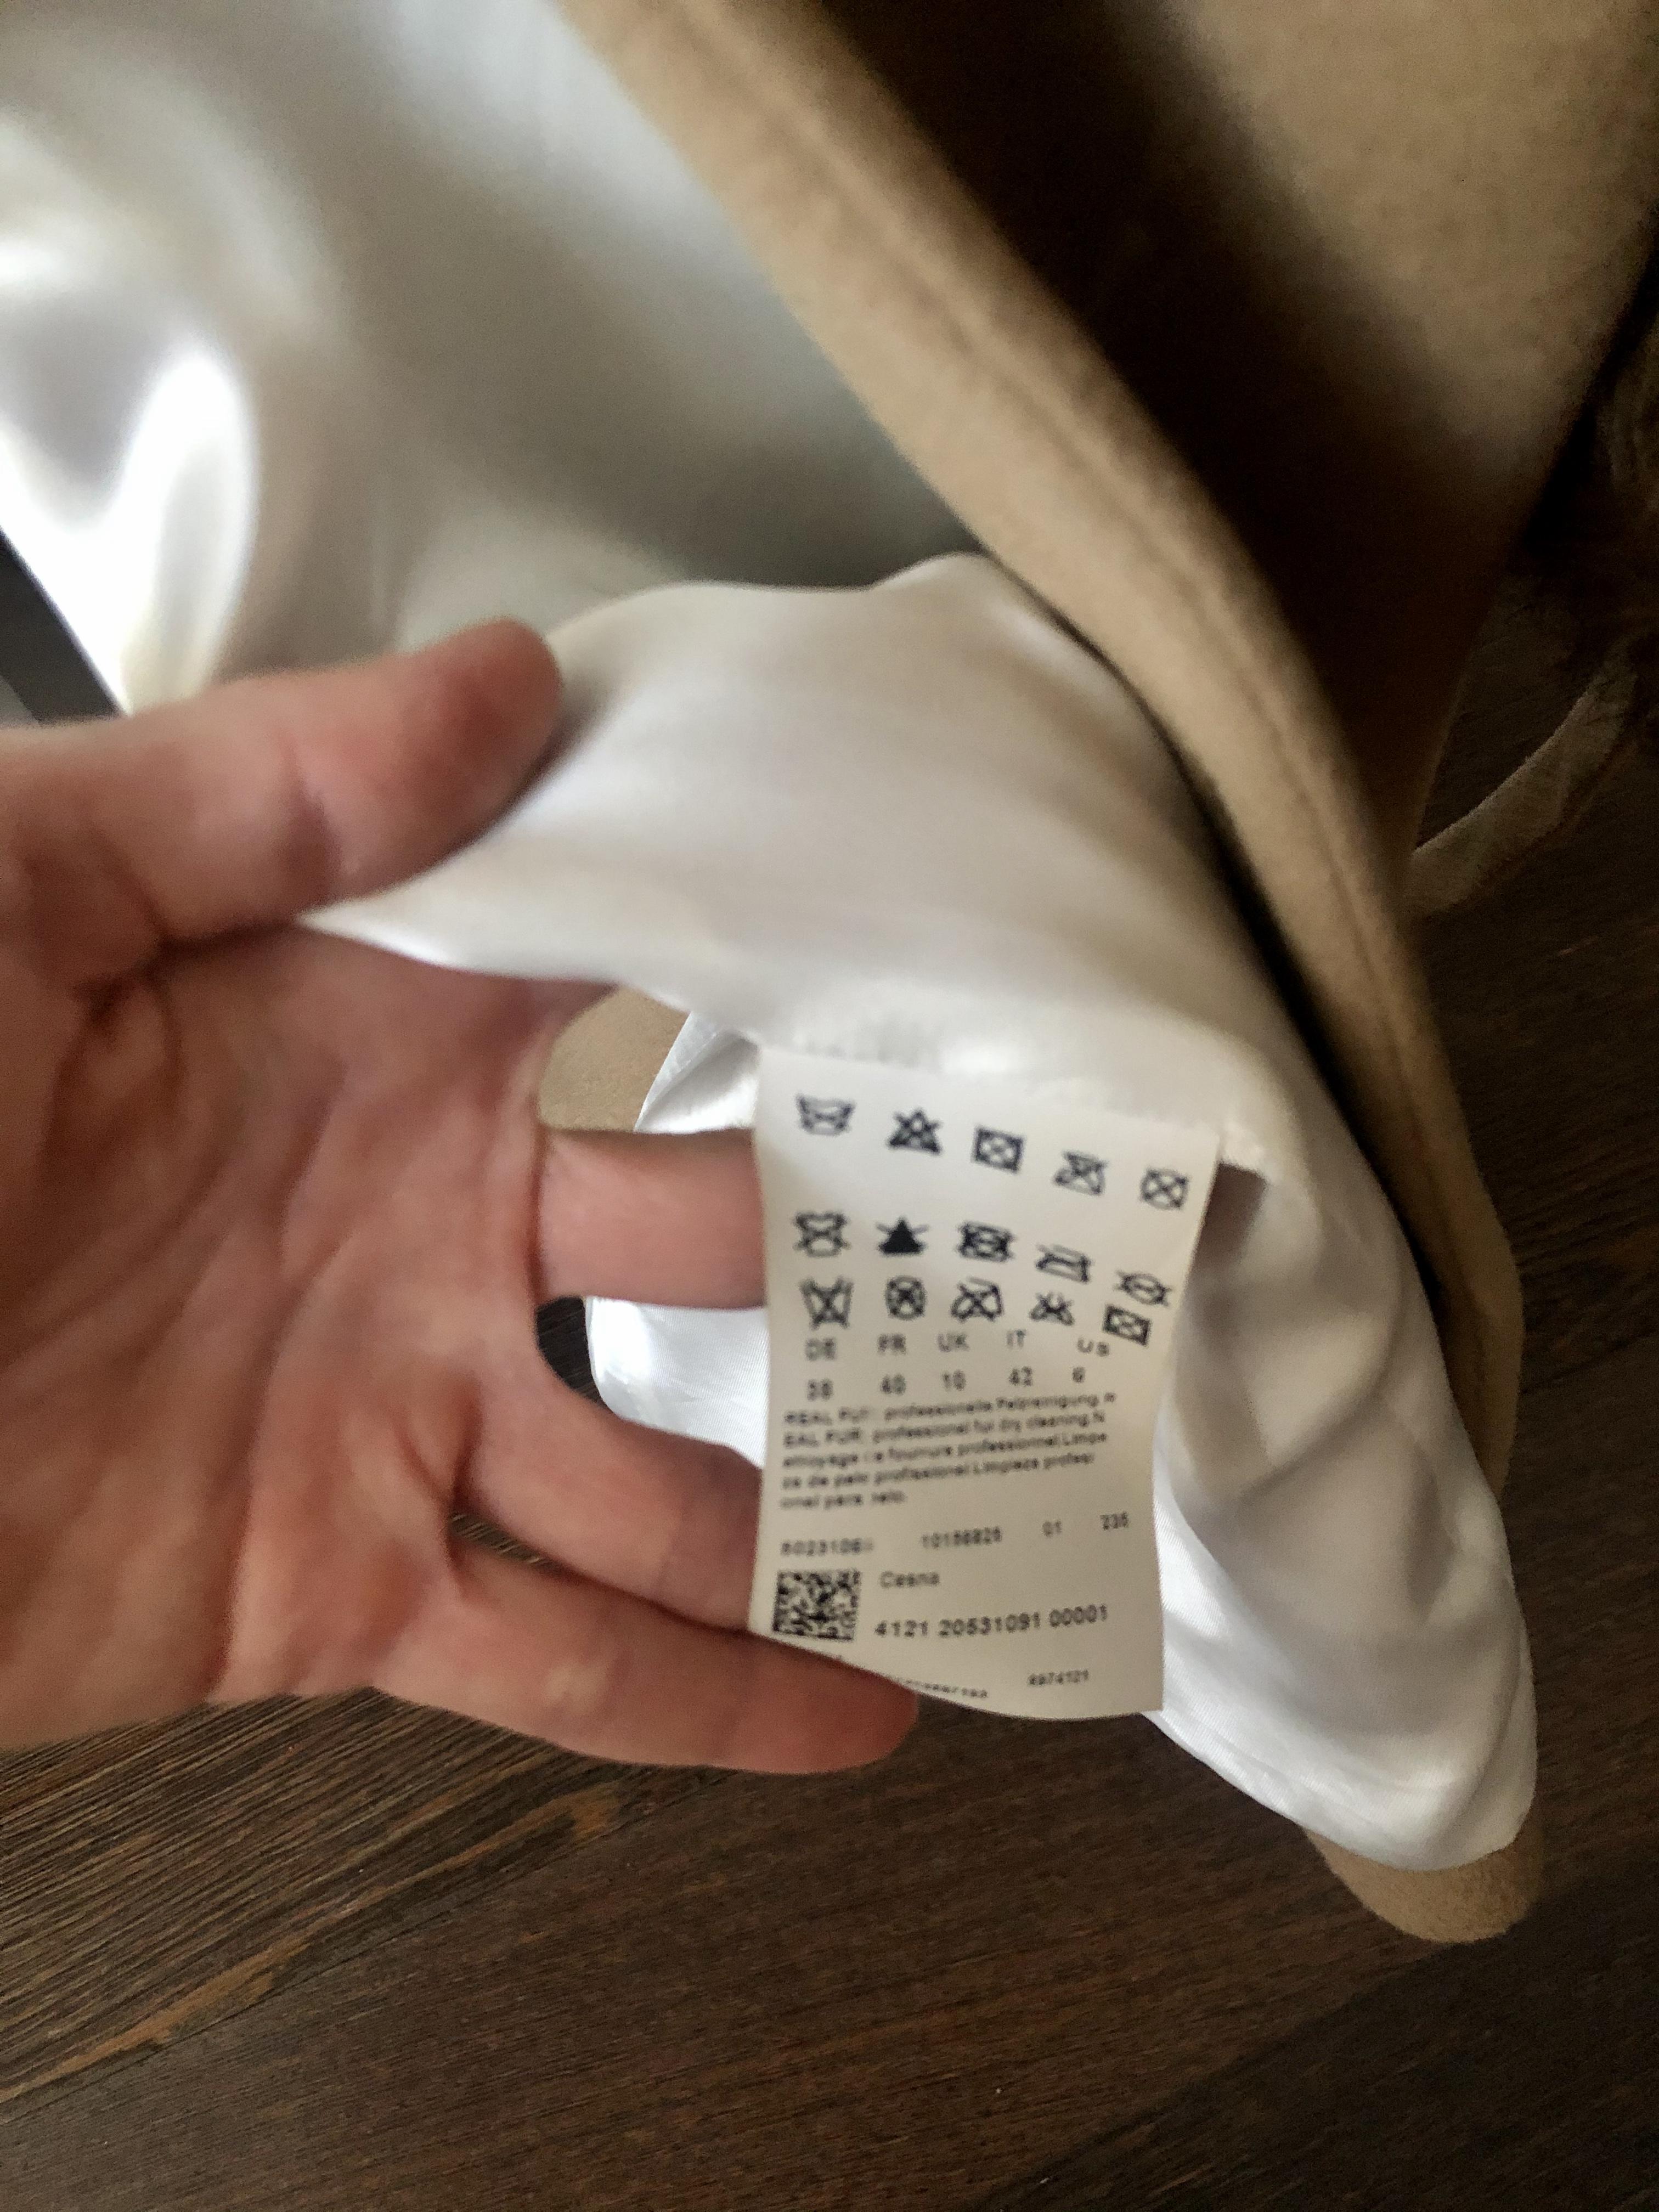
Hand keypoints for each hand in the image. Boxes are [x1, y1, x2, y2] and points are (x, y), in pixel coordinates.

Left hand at [0, 622, 914, 1768]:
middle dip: (877, 1256)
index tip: (975, 991)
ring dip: (835, 1502)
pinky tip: (868, 1714)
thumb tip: (522, 676)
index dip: (801, 986)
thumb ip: (271, 781)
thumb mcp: (22, 880)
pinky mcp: (340, 1588)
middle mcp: (427, 1219)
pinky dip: (711, 1697)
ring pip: (672, 1480)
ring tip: (1017, 1512)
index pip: (636, 995)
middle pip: (710, 1249)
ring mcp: (399, 1412)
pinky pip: (557, 1659)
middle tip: (1074, 1264)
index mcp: (369, 1031)